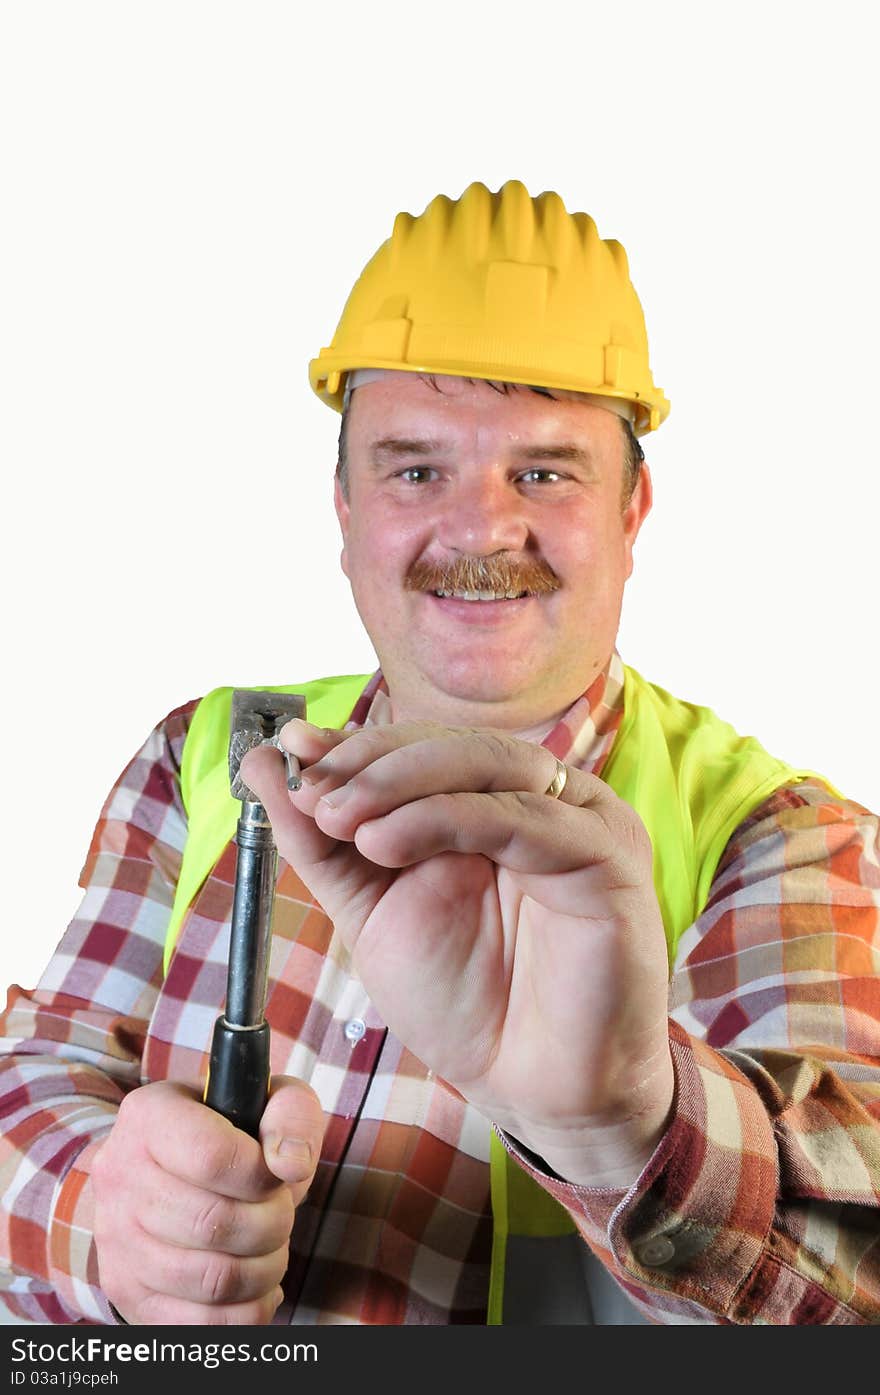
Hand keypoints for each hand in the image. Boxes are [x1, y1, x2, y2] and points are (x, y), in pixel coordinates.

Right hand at [91, 1076, 323, 1323]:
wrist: (168, 1166)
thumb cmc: (228, 1131)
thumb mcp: (266, 1099)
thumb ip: (290, 1116)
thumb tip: (291, 1167)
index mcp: (149, 1116)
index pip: (212, 1157)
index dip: (262, 1175)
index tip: (275, 1176)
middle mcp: (120, 1175)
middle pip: (214, 1224)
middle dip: (272, 1224)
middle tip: (280, 1212)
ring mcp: (115, 1238)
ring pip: (210, 1280)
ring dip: (265, 1269)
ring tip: (271, 1247)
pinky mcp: (125, 1289)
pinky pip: (198, 1325)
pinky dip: (246, 1312)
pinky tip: (256, 1284)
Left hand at [242, 722, 673, 1188]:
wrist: (530, 1090)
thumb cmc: (465, 1002)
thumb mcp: (372, 911)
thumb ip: (323, 842)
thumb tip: (265, 761)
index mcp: (493, 804)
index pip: (424, 746)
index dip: (357, 746)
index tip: (290, 749)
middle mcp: (541, 801)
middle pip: (455, 743)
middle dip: (372, 760)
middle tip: (310, 789)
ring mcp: (581, 821)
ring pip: (489, 763)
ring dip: (400, 780)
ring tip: (336, 815)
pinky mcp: (609, 856)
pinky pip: (524, 817)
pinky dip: (445, 817)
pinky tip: (385, 842)